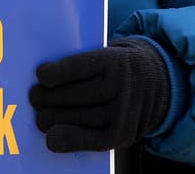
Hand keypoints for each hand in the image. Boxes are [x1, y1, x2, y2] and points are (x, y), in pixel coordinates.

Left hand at [28, 37, 171, 152]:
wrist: (159, 83)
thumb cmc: (117, 67)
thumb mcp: (106, 53)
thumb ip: (80, 63)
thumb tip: (42, 82)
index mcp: (113, 60)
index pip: (76, 67)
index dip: (53, 74)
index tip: (40, 76)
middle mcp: (120, 87)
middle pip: (71, 96)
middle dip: (45, 98)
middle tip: (34, 97)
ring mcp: (123, 113)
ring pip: (75, 118)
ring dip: (50, 118)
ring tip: (41, 115)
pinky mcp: (123, 135)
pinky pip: (90, 140)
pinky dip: (68, 140)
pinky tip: (51, 137)